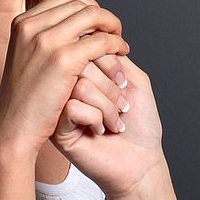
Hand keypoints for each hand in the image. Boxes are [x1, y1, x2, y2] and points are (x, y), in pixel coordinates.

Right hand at [0, 0, 129, 157]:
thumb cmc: (24, 100)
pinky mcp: (64, 60)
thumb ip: (43, 36)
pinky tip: (122, 56)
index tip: (99, 22)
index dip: (88, 6)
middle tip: (115, 32)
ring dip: (113, 27)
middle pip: (81, 4)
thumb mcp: (26, 58)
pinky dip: (117, 45)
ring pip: (94, 16)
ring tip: (121, 44)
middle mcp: (32, 26)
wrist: (14, 129)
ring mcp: (47, 41)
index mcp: (22, 23)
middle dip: (103, 16)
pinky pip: (102, 41)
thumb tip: (72, 20)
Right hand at [52, 55, 167, 196]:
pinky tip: (100, 131)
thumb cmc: (140, 122)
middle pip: (82, 63)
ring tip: (114, 120)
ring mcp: (62, 108)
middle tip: (122, 106)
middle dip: (111, 86)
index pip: (87, 46)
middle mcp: (70, 87)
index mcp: (86, 73)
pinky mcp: (58, 129)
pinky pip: (72, 108)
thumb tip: (95, 38)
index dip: (109, 60)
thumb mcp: (133, 80)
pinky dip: (96, 118)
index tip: (123, 83)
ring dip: (107, 104)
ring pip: (79, 85)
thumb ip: (114, 56)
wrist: (141, 161)